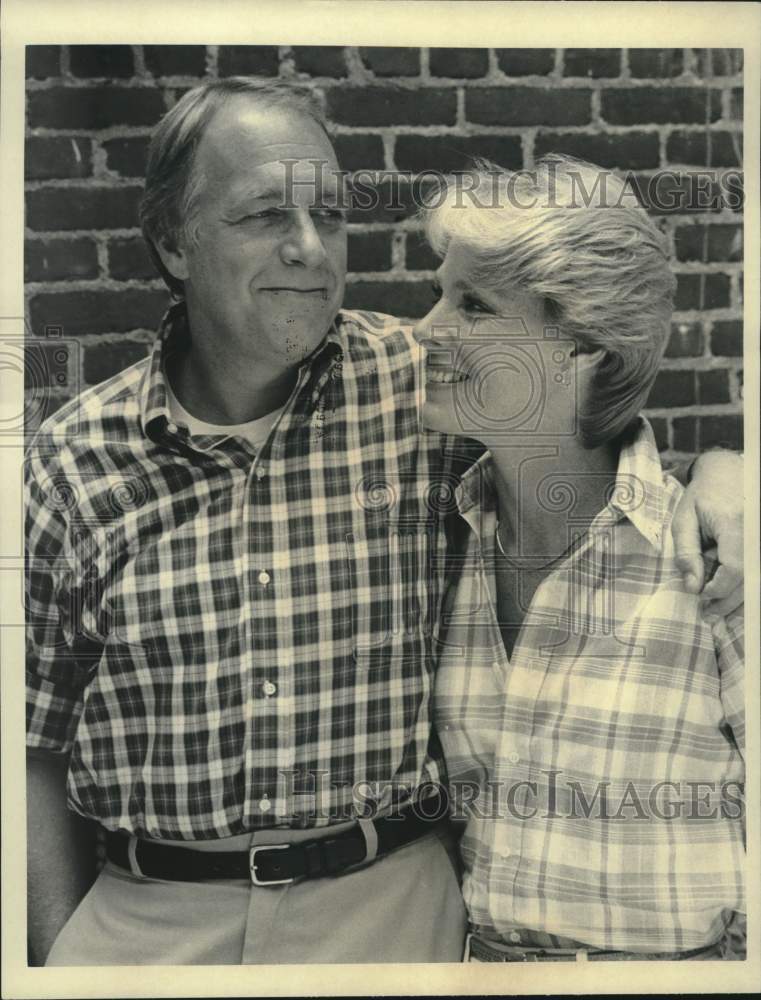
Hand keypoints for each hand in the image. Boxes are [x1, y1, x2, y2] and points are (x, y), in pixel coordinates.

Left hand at [671, 450, 743, 615]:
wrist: (727, 473)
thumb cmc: (702, 496)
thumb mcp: (684, 520)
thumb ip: (686, 553)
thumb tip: (692, 587)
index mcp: (735, 523)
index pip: (734, 567)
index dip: (718, 589)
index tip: (700, 596)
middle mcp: (756, 531)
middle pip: (749, 578)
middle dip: (727, 601)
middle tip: (708, 615)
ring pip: (755, 578)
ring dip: (738, 598)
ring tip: (718, 612)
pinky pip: (756, 570)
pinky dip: (744, 586)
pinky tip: (731, 597)